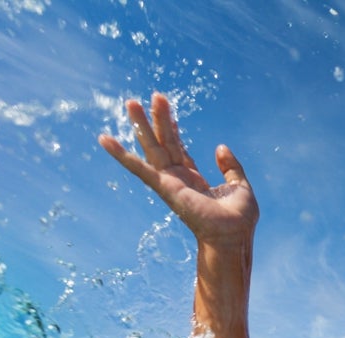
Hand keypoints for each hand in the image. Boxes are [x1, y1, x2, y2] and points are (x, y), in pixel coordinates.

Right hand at [98, 93, 258, 243]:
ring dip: (142, 125)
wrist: (234, 236)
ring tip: (131, 102)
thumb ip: (231, 166)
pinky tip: (105, 139)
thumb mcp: (240, 186)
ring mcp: (169, 183)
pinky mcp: (164, 187)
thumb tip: (220, 147)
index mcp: (194, 180)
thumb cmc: (239, 219)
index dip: (175, 131)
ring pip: (153, 148)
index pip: (180, 150)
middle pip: (165, 143)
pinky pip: (139, 169)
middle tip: (155, 95)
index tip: (170, 113)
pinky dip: (121, 155)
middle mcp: (179, 179)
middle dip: (159, 120)